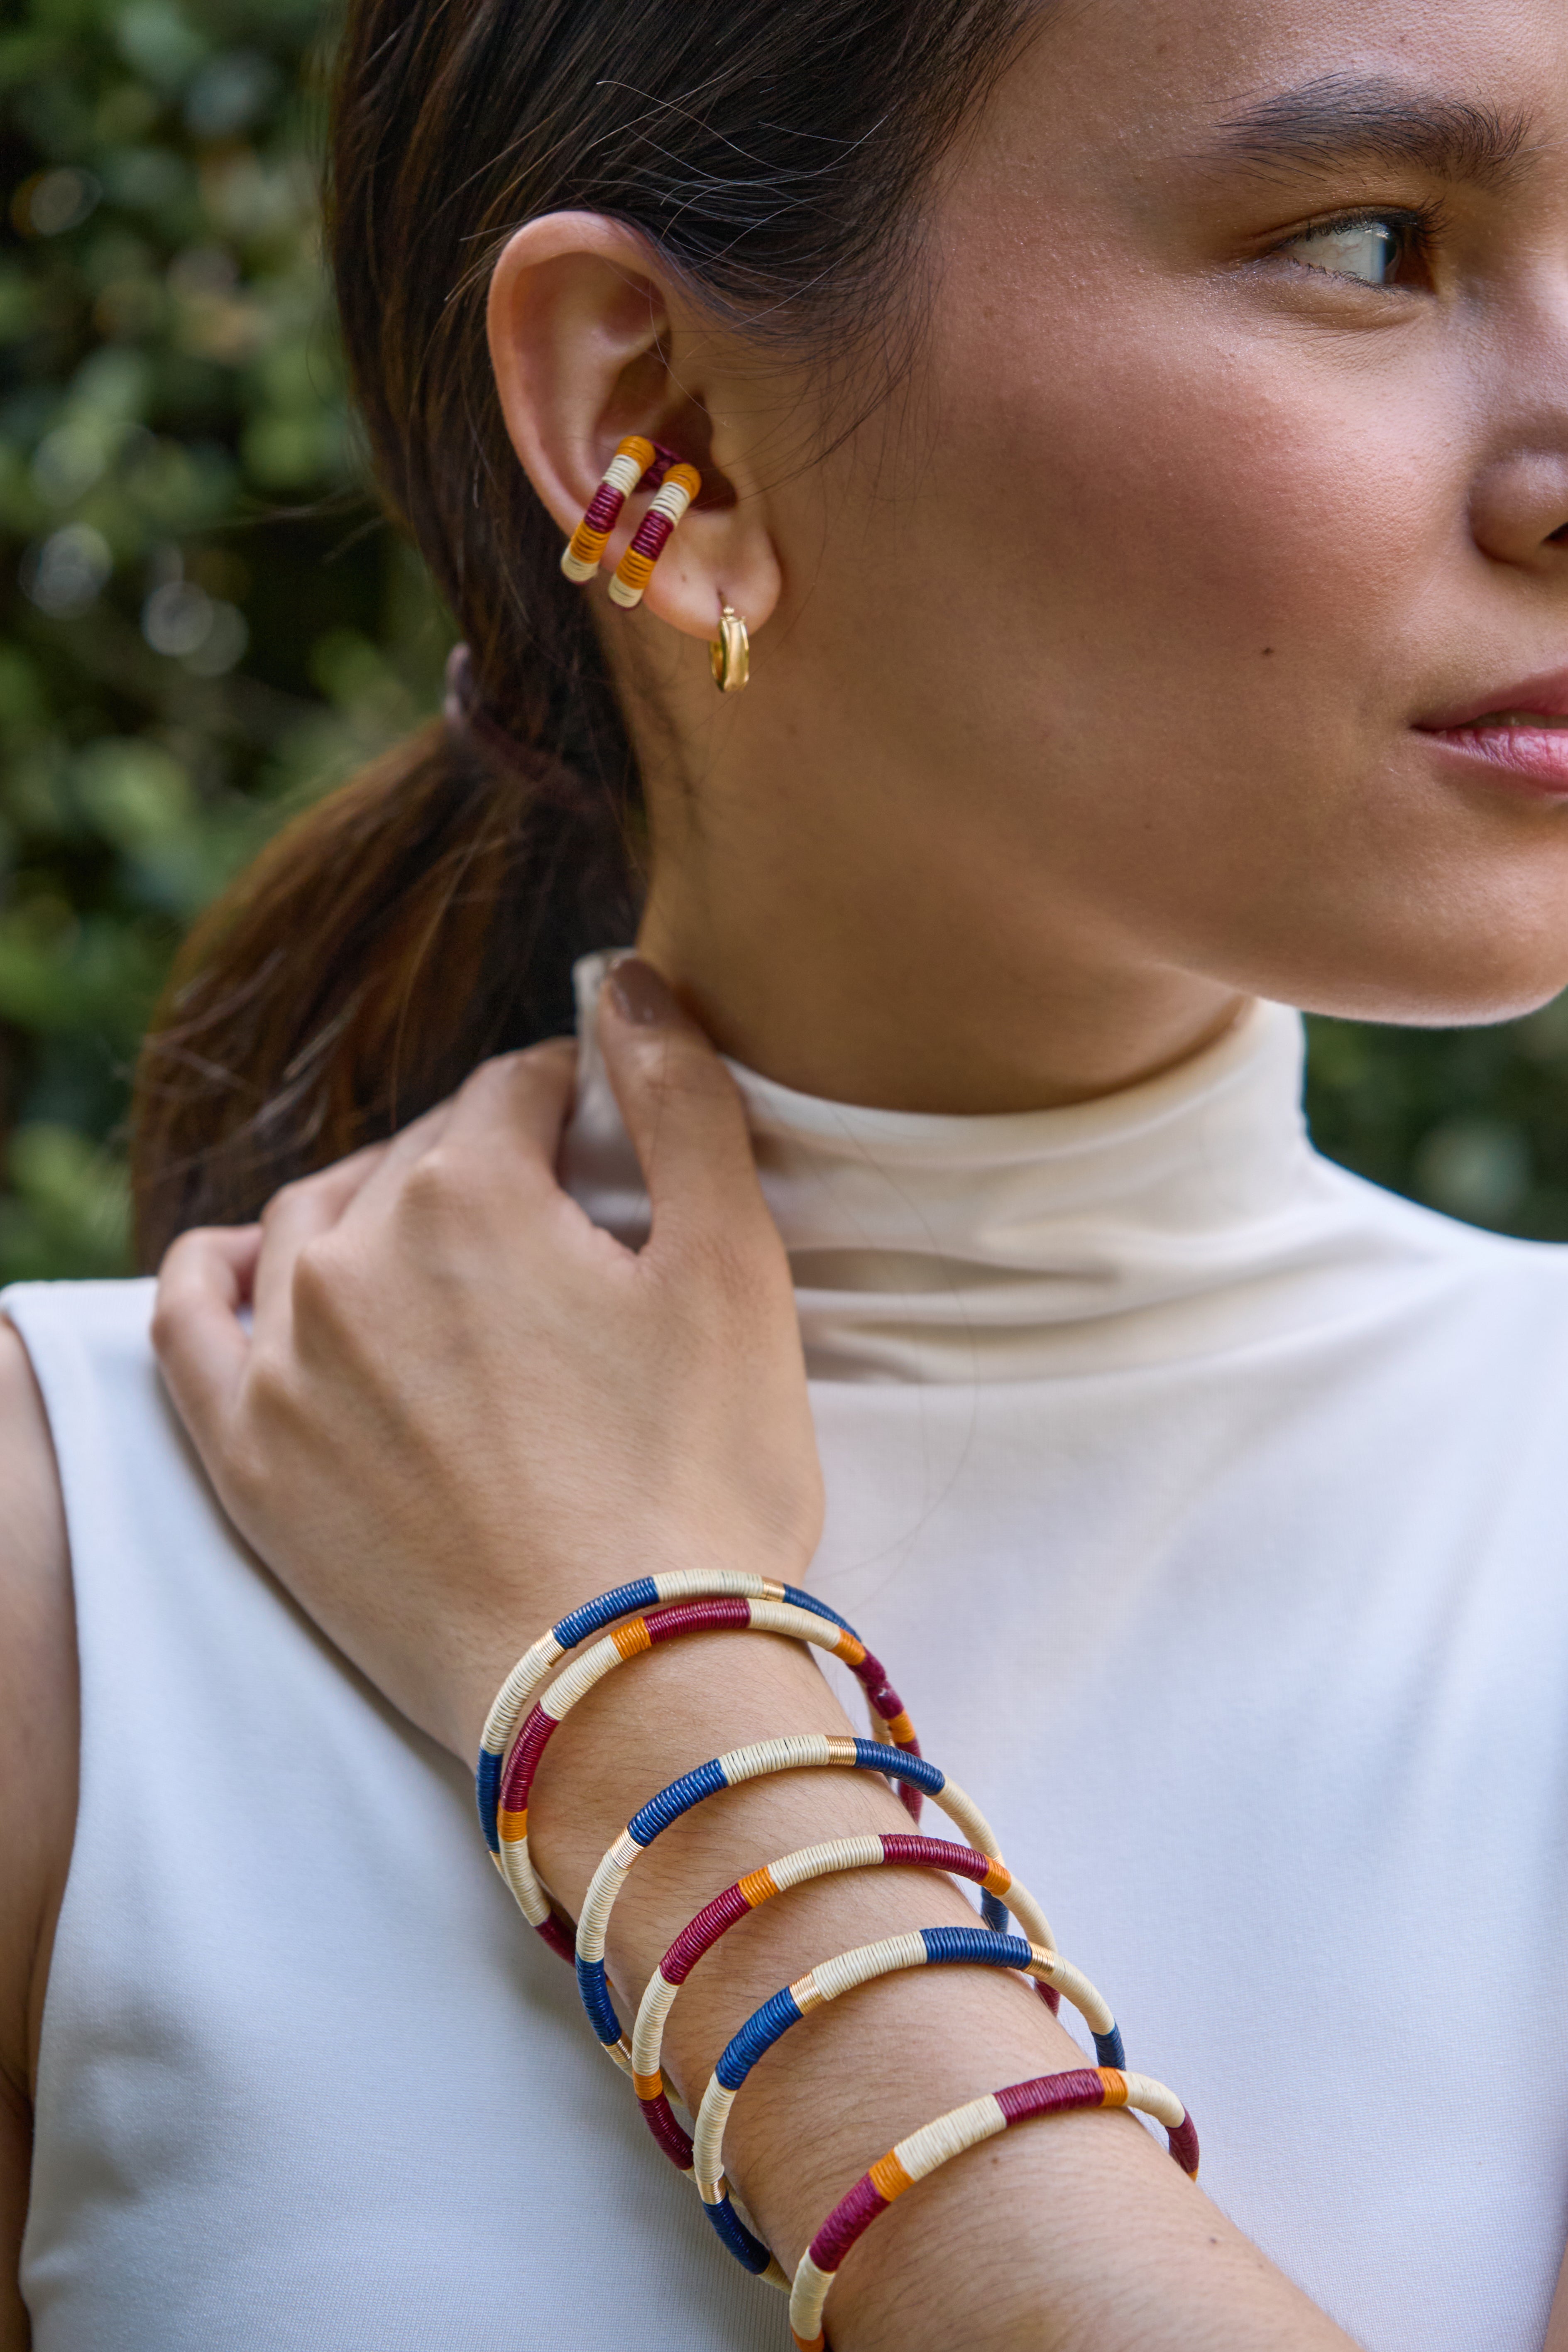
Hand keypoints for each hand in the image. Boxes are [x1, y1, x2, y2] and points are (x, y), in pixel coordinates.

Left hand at [152, 958, 824, 1760]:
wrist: (622, 1688)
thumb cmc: (699, 1482)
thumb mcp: (734, 1272)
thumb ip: (682, 1100)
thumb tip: (621, 979)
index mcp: (470, 1194)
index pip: (516, 1091)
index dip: (577, 1109)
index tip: (613, 1152)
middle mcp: (351, 1255)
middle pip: (417, 1156)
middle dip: (488, 1167)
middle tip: (559, 1234)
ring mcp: (284, 1358)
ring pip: (311, 1224)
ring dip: (377, 1213)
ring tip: (445, 1258)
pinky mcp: (248, 1456)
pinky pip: (188, 1319)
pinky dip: (219, 1274)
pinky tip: (252, 1267)